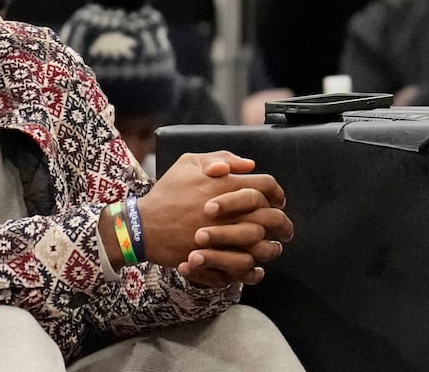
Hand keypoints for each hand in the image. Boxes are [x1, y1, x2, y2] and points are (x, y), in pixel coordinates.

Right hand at [133, 151, 287, 285]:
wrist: (143, 226)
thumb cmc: (167, 192)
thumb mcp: (189, 163)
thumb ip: (222, 158)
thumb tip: (250, 165)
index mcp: (227, 186)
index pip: (267, 186)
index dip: (277, 193)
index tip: (278, 201)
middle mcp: (229, 212)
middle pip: (271, 217)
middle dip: (283, 223)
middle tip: (286, 229)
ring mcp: (222, 237)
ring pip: (262, 245)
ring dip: (272, 248)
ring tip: (274, 248)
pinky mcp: (213, 259)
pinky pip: (243, 268)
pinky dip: (254, 270)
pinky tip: (257, 268)